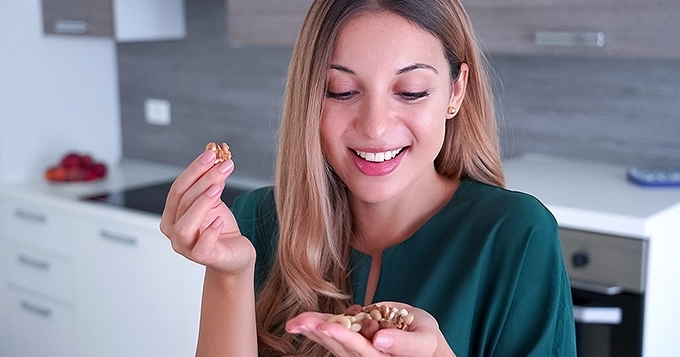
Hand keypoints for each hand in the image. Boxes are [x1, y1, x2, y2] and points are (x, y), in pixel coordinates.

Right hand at [160, 150, 254, 273]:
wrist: (235, 254)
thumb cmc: (221, 228)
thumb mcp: (215, 202)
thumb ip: (210, 184)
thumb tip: (213, 158)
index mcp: (172, 216)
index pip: (178, 189)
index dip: (194, 170)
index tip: (211, 154)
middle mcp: (174, 232)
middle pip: (183, 201)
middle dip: (204, 179)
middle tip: (223, 165)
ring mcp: (185, 247)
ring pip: (185, 224)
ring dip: (201, 203)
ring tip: (218, 188)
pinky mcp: (202, 258)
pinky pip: (201, 247)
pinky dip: (210, 232)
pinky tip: (220, 220)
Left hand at [285, 302, 455, 356]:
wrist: (424, 346)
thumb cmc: (427, 344)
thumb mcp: (425, 341)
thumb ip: (405, 344)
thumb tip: (380, 339)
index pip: (360, 350)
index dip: (343, 338)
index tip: (327, 327)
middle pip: (340, 347)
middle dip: (319, 333)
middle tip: (299, 323)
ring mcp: (357, 350)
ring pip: (332, 342)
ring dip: (313, 331)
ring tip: (295, 323)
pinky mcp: (353, 341)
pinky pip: (334, 333)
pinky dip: (319, 325)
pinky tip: (303, 322)